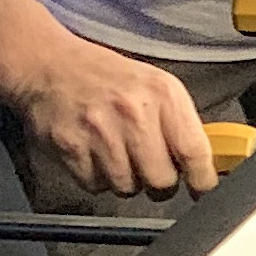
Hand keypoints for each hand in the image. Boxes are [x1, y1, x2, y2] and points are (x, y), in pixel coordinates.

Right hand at [0, 23, 214, 198]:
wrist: (50, 65)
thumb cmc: (109, 79)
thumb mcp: (157, 87)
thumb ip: (181, 124)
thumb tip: (205, 165)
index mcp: (164, 95)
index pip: (195, 152)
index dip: (203, 180)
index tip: (203, 189)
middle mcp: (134, 113)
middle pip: (161, 181)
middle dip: (160, 183)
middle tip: (151, 167)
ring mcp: (100, 133)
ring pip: (128, 188)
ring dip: (127, 180)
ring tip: (118, 153)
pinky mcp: (71, 148)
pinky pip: (96, 186)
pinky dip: (98, 178)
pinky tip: (95, 153)